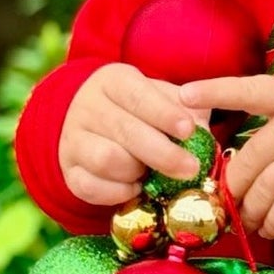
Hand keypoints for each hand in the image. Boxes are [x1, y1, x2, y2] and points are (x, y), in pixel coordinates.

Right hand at [59, 62, 202, 206]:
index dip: (164, 114)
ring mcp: (73, 139)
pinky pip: (89, 188)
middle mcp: (88, 107)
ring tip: (154, 174)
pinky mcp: (68, 170)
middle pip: (125, 131)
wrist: (92, 120)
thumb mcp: (161, 97)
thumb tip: (204, 136)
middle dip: (163, 153)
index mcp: (113, 81)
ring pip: (106, 160)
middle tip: (191, 168)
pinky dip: (117, 193)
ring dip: (137, 171)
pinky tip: (135, 187)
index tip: (189, 130)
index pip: (138, 95)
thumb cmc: (139, 108)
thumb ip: (186, 110)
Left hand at [178, 76, 273, 239]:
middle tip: (222, 200)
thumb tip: (244, 157)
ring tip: (243, 221)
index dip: (216, 91)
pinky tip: (267, 227)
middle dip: (230, 187)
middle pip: (247, 160)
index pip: (249, 91)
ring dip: (247, 211)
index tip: (185, 93)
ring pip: (261, 190)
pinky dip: (270, 223)